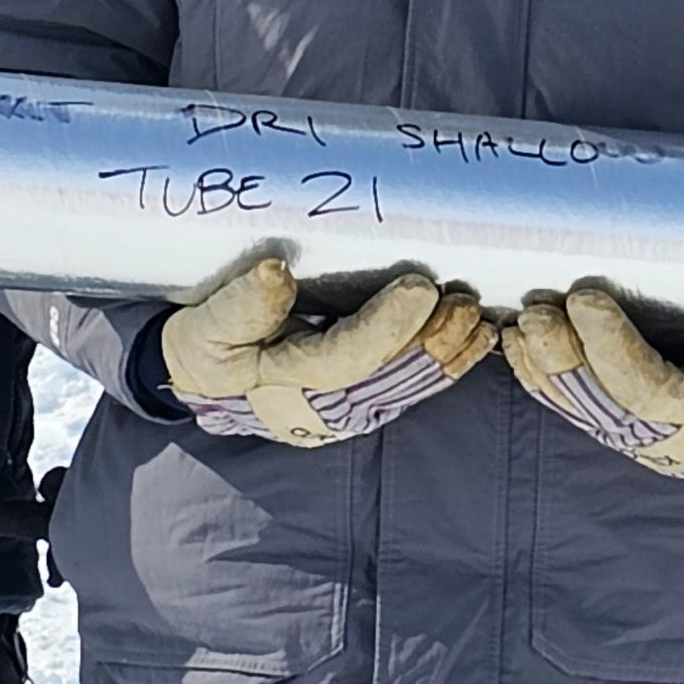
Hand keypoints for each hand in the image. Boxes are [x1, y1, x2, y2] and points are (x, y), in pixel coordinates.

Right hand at [163, 258, 490, 445]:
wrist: (205, 370)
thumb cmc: (206, 340)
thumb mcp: (205, 324)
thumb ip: (239, 305)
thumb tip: (275, 276)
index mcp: (279, 380)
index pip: (343, 358)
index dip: (385, 327)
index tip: (419, 287)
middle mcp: (320, 405)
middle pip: (388, 376)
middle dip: (432, 340)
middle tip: (464, 301)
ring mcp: (346, 407)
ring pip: (407, 385)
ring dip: (448, 353)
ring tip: (478, 318)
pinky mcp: (363, 399)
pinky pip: (410, 385)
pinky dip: (446, 363)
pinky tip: (474, 339)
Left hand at [502, 282, 683, 483]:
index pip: (648, 389)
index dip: (612, 347)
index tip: (586, 300)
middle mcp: (662, 437)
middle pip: (601, 402)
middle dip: (563, 357)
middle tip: (537, 313)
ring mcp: (635, 437)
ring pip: (580, 408)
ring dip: (543, 368)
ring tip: (520, 326)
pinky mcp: (617, 426)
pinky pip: (572, 408)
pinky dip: (540, 379)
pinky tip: (517, 348)